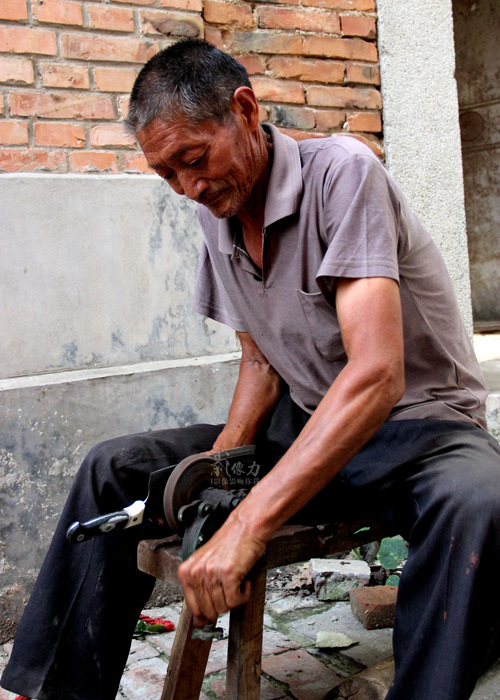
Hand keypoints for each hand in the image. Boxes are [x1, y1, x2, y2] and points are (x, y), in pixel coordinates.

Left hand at [177, 511, 266, 626]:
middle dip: (222, 606)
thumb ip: (200, 588)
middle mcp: (196, 572)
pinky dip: (243, 596)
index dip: (205, 615)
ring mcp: (211, 573)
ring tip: (237, 583)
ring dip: (234, 599)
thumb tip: (200, 620)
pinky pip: (235, 601)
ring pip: (222, 607)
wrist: (246, 526)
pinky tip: (244, 583)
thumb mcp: (206, 563)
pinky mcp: (228, 574)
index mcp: (187, 571)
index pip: (192, 608)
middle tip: (230, 592)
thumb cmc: (230, 543)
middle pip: (208, 611)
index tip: (211, 617)